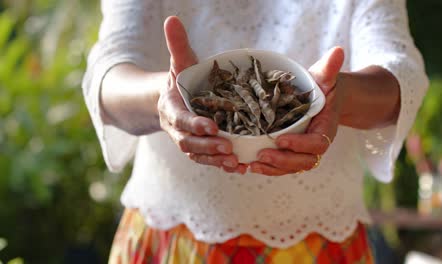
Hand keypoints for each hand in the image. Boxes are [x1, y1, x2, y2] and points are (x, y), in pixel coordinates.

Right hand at [158, 16, 246, 173]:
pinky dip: (223, 165)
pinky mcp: (200, 149)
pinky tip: (241, 167)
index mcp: (172, 110)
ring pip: (200, 155)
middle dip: (208, 146)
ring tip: (236, 162)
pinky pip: (210, 160)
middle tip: (228, 147)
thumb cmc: (179, 80)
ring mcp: (189, 142)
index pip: (182, 120)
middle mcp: (178, 130)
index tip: (211, 126)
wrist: (172, 101)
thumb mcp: (178, 63)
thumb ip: (177, 46)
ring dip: (217, 160)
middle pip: (190, 143)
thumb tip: (171, 19)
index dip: (195, 125)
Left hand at [250, 47, 345, 175]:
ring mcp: (302, 151)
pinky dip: (266, 168)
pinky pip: (280, 166)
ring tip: (251, 164)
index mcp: (325, 128)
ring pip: (290, 167)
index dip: (300, 144)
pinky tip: (248, 164)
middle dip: (283, 161)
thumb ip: (329, 68)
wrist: (323, 98)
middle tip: (261, 155)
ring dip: (272, 168)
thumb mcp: (325, 76)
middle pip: (304, 162)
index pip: (317, 143)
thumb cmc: (323, 86)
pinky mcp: (290, 153)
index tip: (281, 139)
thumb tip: (338, 51)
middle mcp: (315, 143)